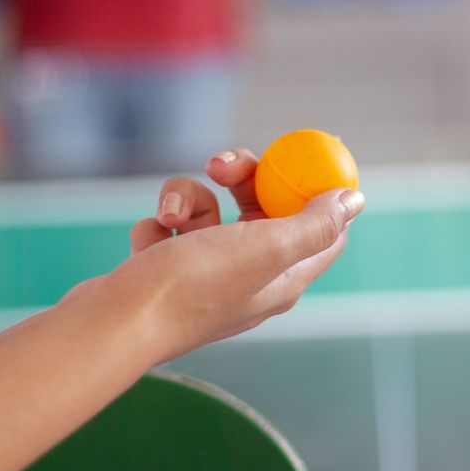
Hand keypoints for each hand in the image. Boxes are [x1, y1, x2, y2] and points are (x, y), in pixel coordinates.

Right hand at [114, 148, 362, 364]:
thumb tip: (354, 200)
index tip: (307, 149)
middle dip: (240, 177)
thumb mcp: (265, 248)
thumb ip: (314, 223)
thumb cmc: (191, 286)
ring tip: (168, 217)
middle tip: (219, 164)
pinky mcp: (164, 269)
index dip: (318, 188)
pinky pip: (170, 225)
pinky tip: (147, 245)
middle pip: (260, 207)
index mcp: (282, 278)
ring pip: (207, 209)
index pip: (321, 228)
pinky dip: (157, 225)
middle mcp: (247, 278)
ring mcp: (202, 274)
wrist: (115, 321)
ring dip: (184, 199)